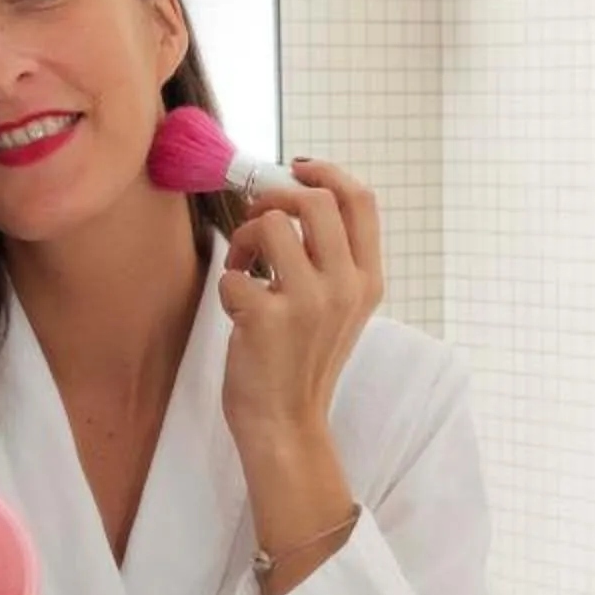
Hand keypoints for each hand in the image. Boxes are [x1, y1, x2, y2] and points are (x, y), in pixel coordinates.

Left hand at [217, 160, 382, 451]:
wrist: (286, 424)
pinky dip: (228, 285)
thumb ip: (330, 259)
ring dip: (246, 238)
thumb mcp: (337, 308)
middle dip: (274, 198)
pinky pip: (235, 272)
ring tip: (244, 267)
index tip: (296, 169)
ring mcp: (309, 303)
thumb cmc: (302, 361)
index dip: (326, 172)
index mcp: (367, 280)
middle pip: (315, 200)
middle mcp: (346, 287)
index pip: (361, 200)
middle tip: (257, 219)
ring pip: (273, 224)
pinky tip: (237, 310)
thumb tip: (294, 196)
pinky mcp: (267, 319)